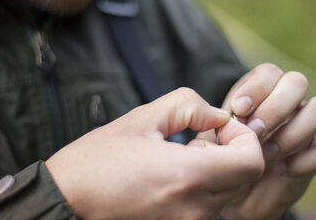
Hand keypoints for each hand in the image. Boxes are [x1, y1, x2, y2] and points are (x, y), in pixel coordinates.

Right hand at [46, 88, 264, 219]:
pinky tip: (172, 177)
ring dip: (216, 171)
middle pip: (243, 179)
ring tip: (180, 156)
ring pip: (227, 194)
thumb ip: (188, 106)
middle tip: (200, 138)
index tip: (220, 128)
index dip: (245, 138)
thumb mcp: (141, 119)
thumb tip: (219, 116)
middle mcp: (193, 209)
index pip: (252, 162)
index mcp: (186, 176)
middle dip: (232, 152)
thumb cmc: (96, 161)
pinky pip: (206, 208)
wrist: (64, 203)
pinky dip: (202, 188)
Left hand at [199, 63, 315, 219]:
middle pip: (298, 82)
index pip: (269, 72)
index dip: (257, 88)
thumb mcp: (212, 139)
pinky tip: (281, 170)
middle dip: (275, 108)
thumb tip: (231, 116)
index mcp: (259, 92)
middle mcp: (286, 103)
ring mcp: (305, 125)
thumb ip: (220, 124)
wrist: (232, 194)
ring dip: (293, 132)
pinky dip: (303, 160)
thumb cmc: (221, 159)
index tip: (238, 110)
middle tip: (254, 132)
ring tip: (266, 154)